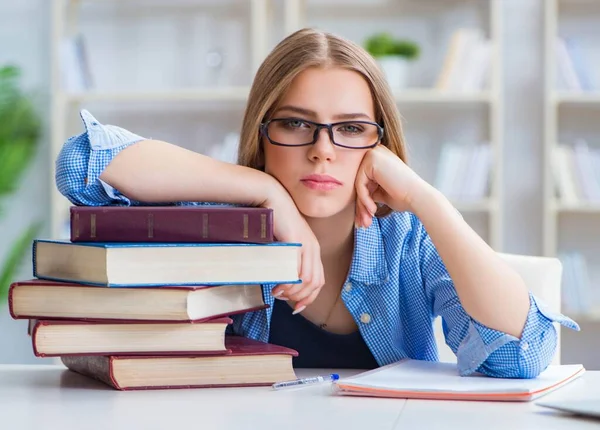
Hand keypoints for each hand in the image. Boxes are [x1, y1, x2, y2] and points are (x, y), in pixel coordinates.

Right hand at [262, 180, 324, 310]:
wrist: (271, 198)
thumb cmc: (273, 220)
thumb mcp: (283, 243)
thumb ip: (286, 259)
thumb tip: (280, 280)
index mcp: (313, 249)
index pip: (319, 280)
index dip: (310, 297)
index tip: (297, 307)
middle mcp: (313, 248)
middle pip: (315, 282)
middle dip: (300, 296)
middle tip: (283, 298)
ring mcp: (306, 244)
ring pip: (308, 279)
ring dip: (293, 291)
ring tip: (278, 292)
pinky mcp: (296, 242)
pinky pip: (297, 268)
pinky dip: (289, 282)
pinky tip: (279, 285)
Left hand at [354, 144, 425, 227]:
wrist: (418, 197)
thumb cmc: (403, 196)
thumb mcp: (380, 191)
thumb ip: (368, 189)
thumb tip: (354, 197)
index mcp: (378, 158)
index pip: (363, 180)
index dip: (363, 200)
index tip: (364, 218)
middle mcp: (375, 152)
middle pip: (359, 182)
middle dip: (361, 205)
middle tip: (363, 223)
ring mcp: (373, 154)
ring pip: (358, 184)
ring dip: (362, 205)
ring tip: (367, 221)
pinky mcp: (371, 160)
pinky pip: (360, 184)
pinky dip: (365, 199)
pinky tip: (373, 210)